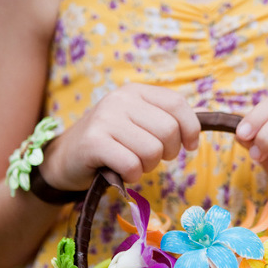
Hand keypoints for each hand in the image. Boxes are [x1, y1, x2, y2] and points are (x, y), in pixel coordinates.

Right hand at [41, 83, 201, 190]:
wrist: (64, 158)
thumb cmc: (110, 143)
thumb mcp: (137, 123)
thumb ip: (166, 120)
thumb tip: (203, 124)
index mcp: (134, 91)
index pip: (177, 103)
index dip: (190, 129)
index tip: (188, 146)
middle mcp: (119, 99)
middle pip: (168, 130)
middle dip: (167, 153)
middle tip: (152, 159)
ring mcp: (105, 119)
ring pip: (152, 150)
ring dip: (148, 167)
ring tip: (133, 164)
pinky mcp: (93, 142)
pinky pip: (132, 164)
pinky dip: (132, 175)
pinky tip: (121, 172)